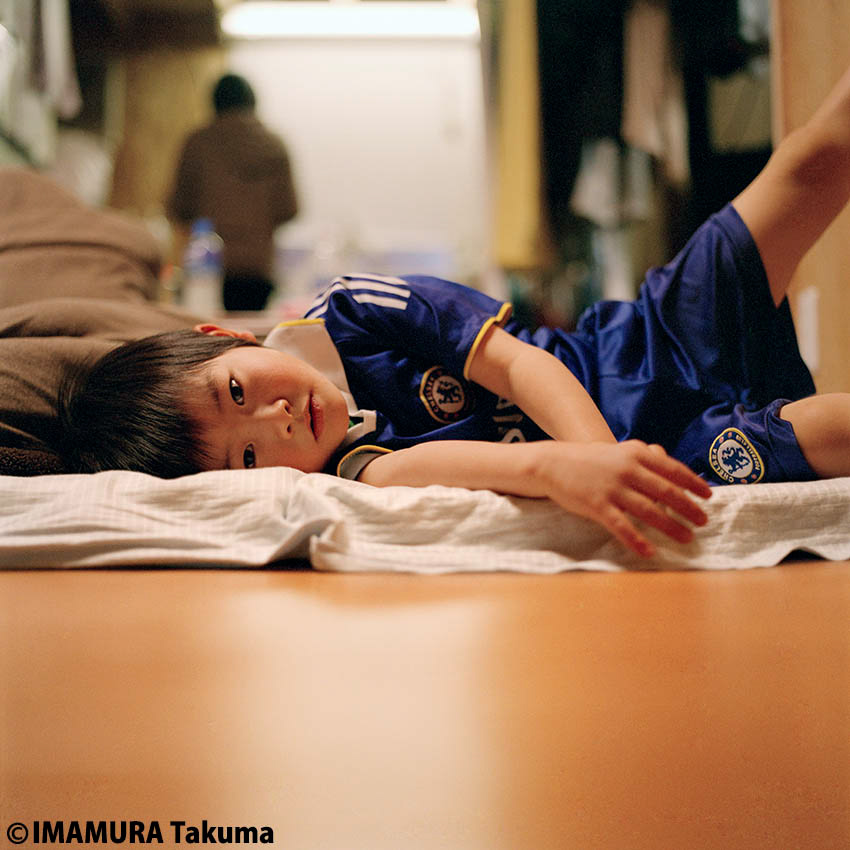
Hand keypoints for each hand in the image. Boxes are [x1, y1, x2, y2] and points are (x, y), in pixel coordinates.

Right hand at [537, 440, 711, 556]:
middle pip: (666, 492)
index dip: (693, 484)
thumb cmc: (591, 460)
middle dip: (688, 508)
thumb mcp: (620, 451)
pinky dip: (637, 541)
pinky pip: (622, 527)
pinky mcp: (597, 506)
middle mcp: (627, 470)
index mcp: (635, 453)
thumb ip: (645, 456)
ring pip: (649, 511)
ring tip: (686, 537)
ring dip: (671, 527)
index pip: (672, 469)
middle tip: (703, 521)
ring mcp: (612, 488)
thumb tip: (671, 463)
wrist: (553, 463)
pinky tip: (649, 552)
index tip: (708, 496)